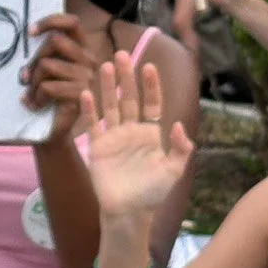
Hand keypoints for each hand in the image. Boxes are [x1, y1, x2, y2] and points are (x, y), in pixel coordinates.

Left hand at [22, 14, 98, 140]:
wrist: (50, 131)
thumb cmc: (44, 96)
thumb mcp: (42, 68)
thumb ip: (44, 50)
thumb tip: (29, 33)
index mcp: (81, 49)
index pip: (72, 23)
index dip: (51, 21)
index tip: (30, 32)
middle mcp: (89, 60)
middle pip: (55, 41)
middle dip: (34, 59)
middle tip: (25, 77)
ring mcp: (87, 78)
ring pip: (48, 65)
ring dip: (32, 82)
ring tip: (30, 94)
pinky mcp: (80, 95)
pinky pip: (48, 86)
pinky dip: (36, 97)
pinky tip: (35, 105)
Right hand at [79, 54, 193, 220]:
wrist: (129, 213)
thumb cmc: (153, 193)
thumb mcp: (174, 171)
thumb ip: (180, 148)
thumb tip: (178, 125)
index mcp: (152, 134)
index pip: (152, 103)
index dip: (151, 86)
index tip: (149, 67)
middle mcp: (132, 131)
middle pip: (129, 98)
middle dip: (127, 77)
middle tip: (122, 54)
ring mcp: (114, 137)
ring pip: (111, 106)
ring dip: (109, 87)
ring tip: (106, 66)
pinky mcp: (98, 147)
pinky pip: (94, 124)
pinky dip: (90, 109)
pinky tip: (86, 92)